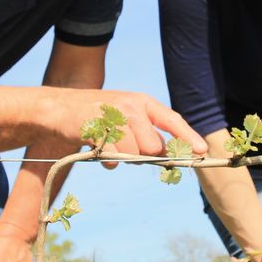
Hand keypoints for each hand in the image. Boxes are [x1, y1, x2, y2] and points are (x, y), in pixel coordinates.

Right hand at [57, 89, 207, 163]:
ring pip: (133, 154)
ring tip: (109, 145)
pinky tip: (97, 149)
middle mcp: (131, 105)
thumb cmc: (97, 117)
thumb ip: (147, 133)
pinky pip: (113, 158)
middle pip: (153, 146)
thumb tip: (169, 156)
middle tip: (125, 148)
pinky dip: (107, 160)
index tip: (202, 151)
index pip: (171, 119)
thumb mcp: (126, 117)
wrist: (59, 109)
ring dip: (122, 157)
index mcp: (143, 102)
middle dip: (142, 155)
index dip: (187, 136)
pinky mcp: (96, 128)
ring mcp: (113, 115)